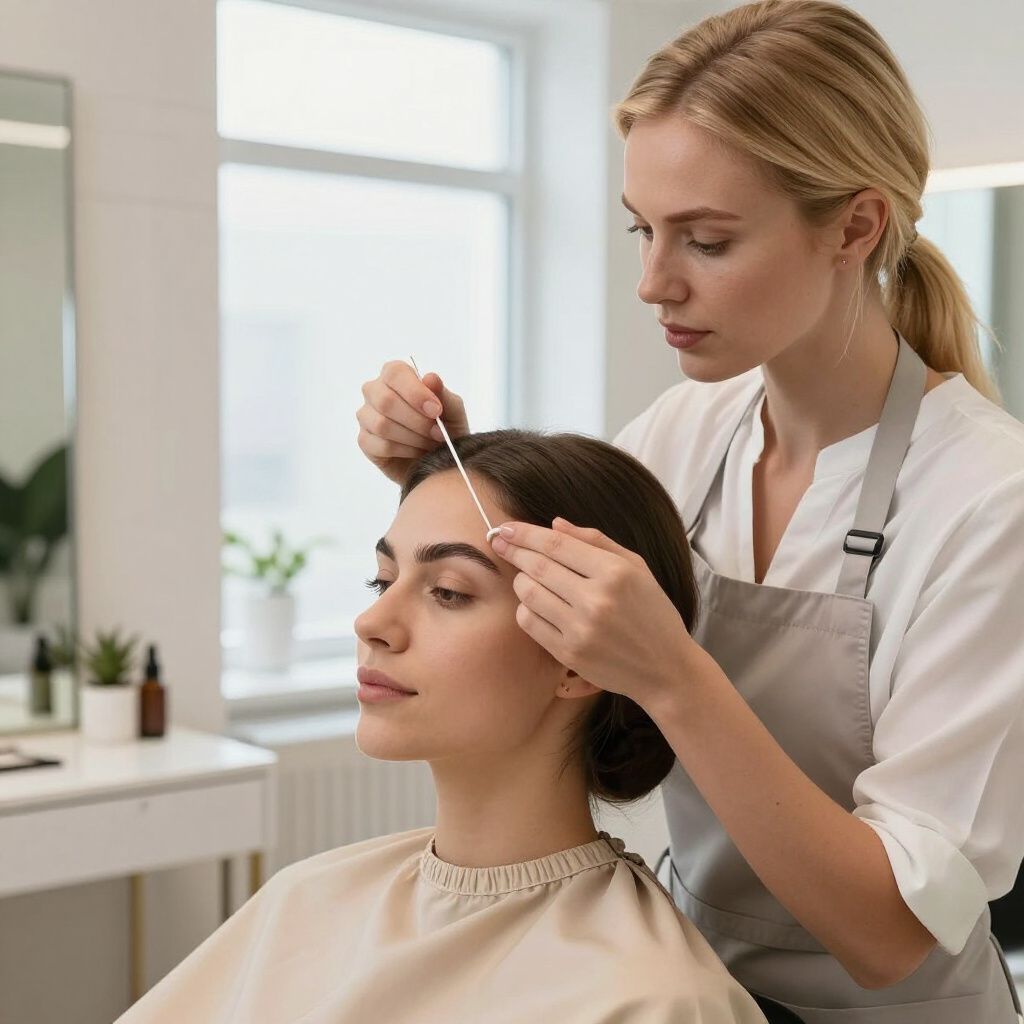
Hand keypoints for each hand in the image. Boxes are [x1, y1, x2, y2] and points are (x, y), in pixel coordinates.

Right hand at [356, 361, 469, 485]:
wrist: (439, 459)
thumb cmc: (445, 428)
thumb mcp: (453, 411)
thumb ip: (443, 394)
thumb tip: (430, 377)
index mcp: (395, 375)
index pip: (395, 373)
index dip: (415, 392)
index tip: (436, 411)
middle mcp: (375, 391)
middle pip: (386, 401)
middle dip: (417, 421)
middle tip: (437, 433)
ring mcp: (366, 416)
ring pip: (381, 425)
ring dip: (413, 438)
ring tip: (429, 443)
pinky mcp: (365, 440)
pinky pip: (380, 445)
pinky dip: (404, 451)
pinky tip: (416, 451)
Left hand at [488, 517, 696, 708]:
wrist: (666, 668)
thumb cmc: (653, 613)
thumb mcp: (637, 567)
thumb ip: (595, 541)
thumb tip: (555, 524)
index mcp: (615, 572)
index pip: (557, 544)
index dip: (526, 533)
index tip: (508, 527)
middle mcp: (596, 599)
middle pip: (537, 566)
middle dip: (514, 551)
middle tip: (500, 543)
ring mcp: (580, 629)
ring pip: (528, 593)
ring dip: (520, 580)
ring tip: (526, 576)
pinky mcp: (569, 653)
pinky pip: (530, 623)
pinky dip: (526, 609)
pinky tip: (536, 604)